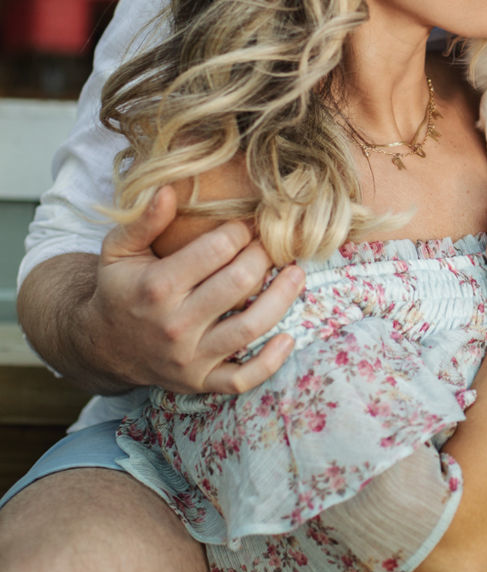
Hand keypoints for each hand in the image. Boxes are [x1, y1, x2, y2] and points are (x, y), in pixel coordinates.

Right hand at [88, 187, 302, 393]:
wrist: (104, 346)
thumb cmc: (120, 288)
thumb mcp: (119, 250)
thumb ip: (144, 220)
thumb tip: (168, 189)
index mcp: (156, 287)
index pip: (216, 250)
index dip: (240, 230)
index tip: (247, 223)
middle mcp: (175, 325)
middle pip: (240, 282)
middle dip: (264, 255)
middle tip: (273, 244)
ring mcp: (189, 357)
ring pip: (250, 328)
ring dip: (283, 298)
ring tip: (296, 274)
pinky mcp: (200, 382)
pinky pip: (243, 379)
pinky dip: (271, 361)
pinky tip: (288, 337)